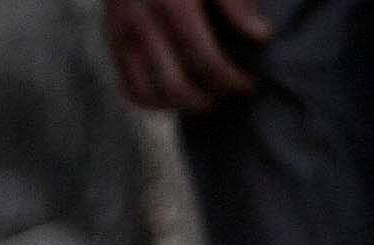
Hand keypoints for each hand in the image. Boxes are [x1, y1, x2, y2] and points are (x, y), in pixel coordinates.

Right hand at [105, 0, 266, 111]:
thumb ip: (236, 1)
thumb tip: (261, 37)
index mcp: (174, 4)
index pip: (205, 59)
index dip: (229, 79)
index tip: (248, 85)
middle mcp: (142, 24)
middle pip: (173, 84)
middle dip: (205, 99)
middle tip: (229, 97)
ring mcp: (121, 35)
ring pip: (147, 92)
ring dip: (178, 106)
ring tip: (204, 101)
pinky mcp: (112, 41)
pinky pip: (128, 86)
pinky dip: (150, 100)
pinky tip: (175, 99)